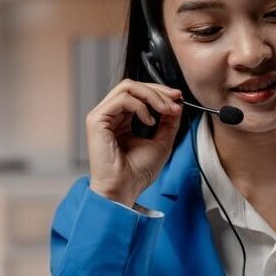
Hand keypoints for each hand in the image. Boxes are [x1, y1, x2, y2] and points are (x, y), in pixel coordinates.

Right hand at [86, 79, 182, 206]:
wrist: (125, 189)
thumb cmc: (138, 172)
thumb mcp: (162, 142)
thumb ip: (168, 121)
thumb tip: (176, 103)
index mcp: (122, 120)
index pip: (139, 94)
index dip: (160, 92)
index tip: (179, 98)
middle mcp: (110, 115)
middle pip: (133, 86)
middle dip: (158, 91)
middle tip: (175, 101)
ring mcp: (102, 116)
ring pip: (128, 87)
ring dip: (153, 96)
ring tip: (166, 110)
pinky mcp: (97, 120)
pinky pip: (122, 99)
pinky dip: (141, 106)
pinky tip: (150, 122)